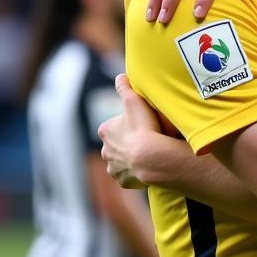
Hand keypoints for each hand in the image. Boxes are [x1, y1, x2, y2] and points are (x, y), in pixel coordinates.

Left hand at [99, 74, 163, 188]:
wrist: (152, 157)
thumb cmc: (144, 128)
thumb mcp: (134, 101)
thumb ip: (125, 87)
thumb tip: (120, 76)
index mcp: (105, 131)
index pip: (115, 126)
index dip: (128, 125)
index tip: (142, 126)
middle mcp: (105, 151)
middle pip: (116, 145)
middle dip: (127, 144)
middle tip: (146, 141)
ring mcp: (113, 168)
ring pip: (121, 162)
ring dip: (130, 160)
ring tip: (148, 156)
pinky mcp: (123, 181)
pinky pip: (129, 177)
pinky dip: (136, 174)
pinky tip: (147, 168)